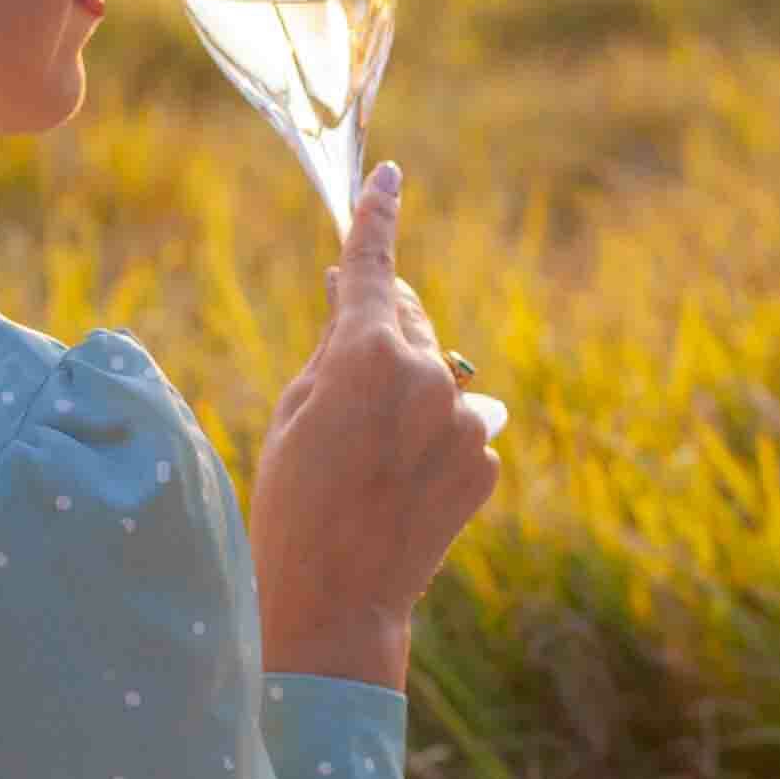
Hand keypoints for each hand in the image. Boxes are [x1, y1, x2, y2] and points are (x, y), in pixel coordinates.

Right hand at [250, 167, 498, 690]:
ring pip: (437, 378)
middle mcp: (427, 375)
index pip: (373, 264)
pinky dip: (436, 441)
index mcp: (368, 352)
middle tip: (344, 388)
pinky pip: (460, 427)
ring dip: (411, 397)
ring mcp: (464, 420)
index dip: (378, 215)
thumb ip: (333, 344)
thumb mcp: (296, 410)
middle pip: (408, 321)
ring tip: (372, 460)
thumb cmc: (293, 501)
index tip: (390, 176)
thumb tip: (351, 292)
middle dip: (380, 334)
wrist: (338, 602)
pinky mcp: (486, 461)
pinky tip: (402, 487)